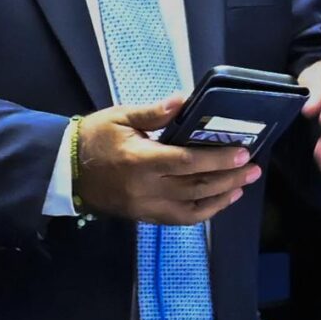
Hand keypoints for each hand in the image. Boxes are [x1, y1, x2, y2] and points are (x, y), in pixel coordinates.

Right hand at [73, 95, 262, 225]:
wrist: (66, 171)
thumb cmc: (93, 138)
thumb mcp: (119, 116)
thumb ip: (153, 112)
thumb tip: (183, 100)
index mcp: (140, 160)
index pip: (188, 162)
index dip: (218, 159)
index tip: (243, 152)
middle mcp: (147, 189)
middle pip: (197, 187)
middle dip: (230, 177)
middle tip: (254, 168)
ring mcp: (147, 207)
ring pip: (194, 208)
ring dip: (223, 196)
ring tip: (244, 184)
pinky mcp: (146, 217)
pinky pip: (182, 219)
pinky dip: (205, 211)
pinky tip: (221, 200)